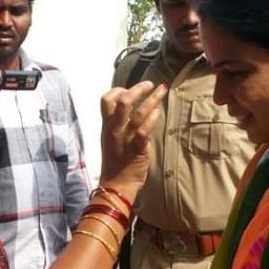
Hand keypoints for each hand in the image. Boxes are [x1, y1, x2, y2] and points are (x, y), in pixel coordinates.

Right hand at [99, 81, 166, 199]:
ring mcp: (125, 138)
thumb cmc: (116, 162)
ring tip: (163, 90)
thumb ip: (119, 125)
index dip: (118, 90)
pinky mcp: (136, 149)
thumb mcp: (111, 140)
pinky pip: (144, 130)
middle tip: (150, 84)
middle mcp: (114, 129)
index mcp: (107, 126)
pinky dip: (152, 119)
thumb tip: (133, 111)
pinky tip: (158, 113)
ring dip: (152, 99)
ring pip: (138, 113)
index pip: (106, 100)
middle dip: (138, 89)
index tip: (129, 89)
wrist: (116, 184)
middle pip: (123, 101)